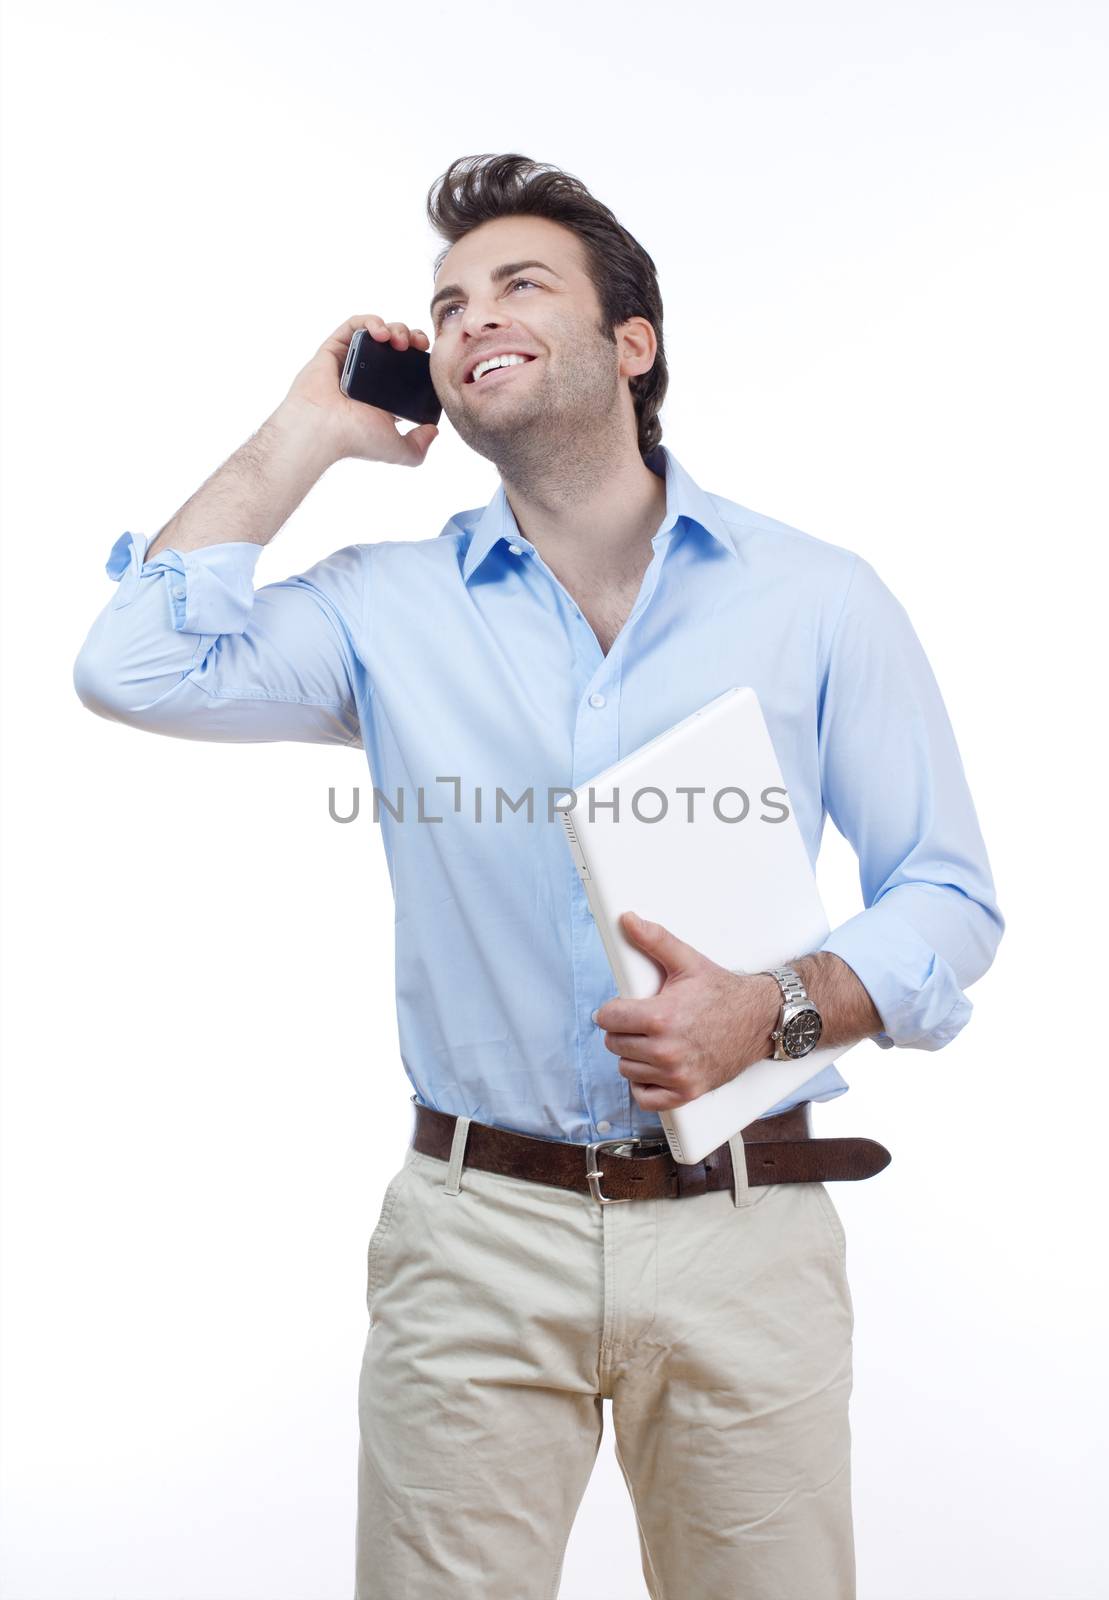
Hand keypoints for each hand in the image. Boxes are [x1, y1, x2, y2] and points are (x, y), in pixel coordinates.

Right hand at [282, 314, 438, 467]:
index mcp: (381, 396)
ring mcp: (350, 361)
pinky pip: (353, 325)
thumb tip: (433, 431)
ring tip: (398, 340)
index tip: (430, 356)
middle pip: (395, 346)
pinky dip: (370, 321)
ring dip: (394, 328)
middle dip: (410, 338)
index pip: (406, 369)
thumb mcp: (399, 450)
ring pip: (376, 333)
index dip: (421, 358)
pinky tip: (381, 332)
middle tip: (418, 344)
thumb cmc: (355, 440)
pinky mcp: (333, 348)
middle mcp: (366, 377)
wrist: (323, 429)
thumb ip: (419, 445)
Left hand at [593, 912, 780, 1111]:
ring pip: (626, 1069)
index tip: (621, 1008)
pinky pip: (646, 1098)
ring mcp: (676, 1074)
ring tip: (650, 1041)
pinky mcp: (686, 1092)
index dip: (611, 1010)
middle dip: (623, 1031)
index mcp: (661, 1017)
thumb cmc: (724, 993)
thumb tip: (628, 921)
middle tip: (641, 1022)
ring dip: (633, 1057)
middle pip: (614, 1044)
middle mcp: (667, 1050)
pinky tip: (653, 1068)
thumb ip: (655, 940)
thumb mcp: (688, 962)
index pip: (608, 1018)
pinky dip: (644, 1085)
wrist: (761, 1020)